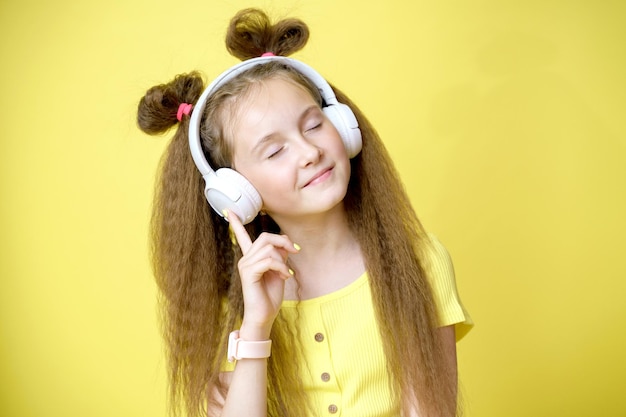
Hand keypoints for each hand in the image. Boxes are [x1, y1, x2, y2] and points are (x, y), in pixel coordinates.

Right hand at [227, 210, 298, 339]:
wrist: (264, 315)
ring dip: (283, 260)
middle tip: (295, 252)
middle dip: (283, 242)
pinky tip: (285, 276)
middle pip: (265, 237)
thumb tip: (285, 242)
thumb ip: (280, 255)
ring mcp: (245, 265)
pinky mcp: (249, 273)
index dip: (236, 223)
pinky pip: (268, 261)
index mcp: (251, 258)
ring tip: (287, 273)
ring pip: (268, 249)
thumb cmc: (270, 296)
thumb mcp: (280, 271)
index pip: (242, 236)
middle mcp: (245, 259)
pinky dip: (281, 267)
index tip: (230, 211)